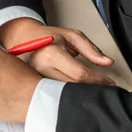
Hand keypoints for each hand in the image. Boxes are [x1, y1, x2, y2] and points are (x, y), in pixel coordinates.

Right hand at [0, 18, 114, 84]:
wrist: (22, 38)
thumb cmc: (47, 36)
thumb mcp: (71, 36)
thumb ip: (91, 49)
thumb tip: (107, 62)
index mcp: (51, 54)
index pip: (80, 74)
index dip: (98, 80)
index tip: (109, 83)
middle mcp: (40, 68)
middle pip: (70, 87)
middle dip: (89, 89)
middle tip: (101, 89)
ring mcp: (32, 79)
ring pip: (60, 95)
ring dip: (76, 94)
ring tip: (87, 91)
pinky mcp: (29, 86)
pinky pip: (50, 95)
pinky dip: (63, 96)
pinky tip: (70, 94)